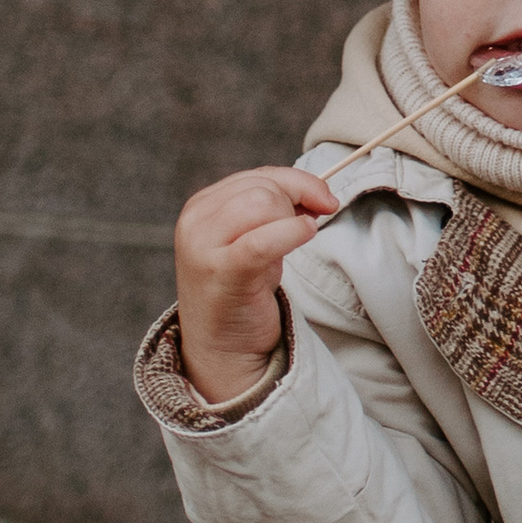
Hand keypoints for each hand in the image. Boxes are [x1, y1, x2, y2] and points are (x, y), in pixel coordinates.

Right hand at [172, 166, 337, 402]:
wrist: (222, 346)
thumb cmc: (243, 291)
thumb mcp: (256, 240)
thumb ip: (276, 210)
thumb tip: (319, 193)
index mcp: (202, 207)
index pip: (259, 176)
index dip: (300, 183)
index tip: (325, 200)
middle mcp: (196, 221)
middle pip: (262, 187)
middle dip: (297, 201)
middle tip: (308, 227)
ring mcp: (203, 246)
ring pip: (262, 203)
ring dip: (292, 219)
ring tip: (294, 242)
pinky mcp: (221, 272)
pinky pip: (262, 240)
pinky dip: (291, 232)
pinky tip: (306, 234)